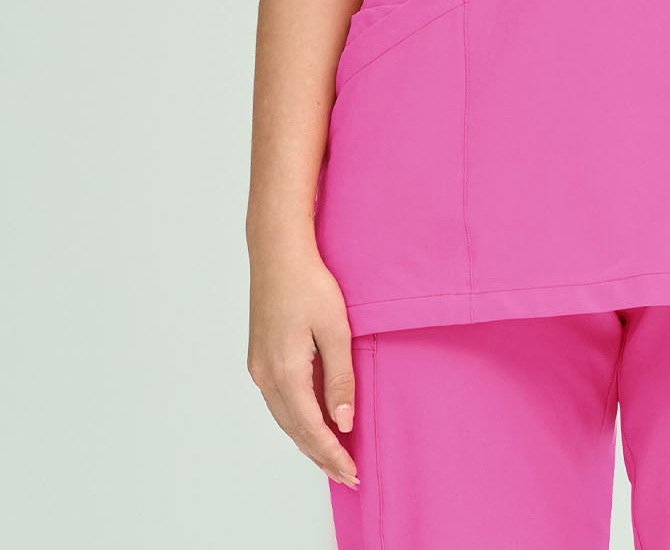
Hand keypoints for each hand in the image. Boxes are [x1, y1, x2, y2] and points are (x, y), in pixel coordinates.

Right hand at [246, 236, 359, 488]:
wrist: (277, 253)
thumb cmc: (308, 283)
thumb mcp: (335, 329)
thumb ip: (340, 379)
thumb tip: (343, 423)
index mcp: (285, 372)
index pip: (310, 428)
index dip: (331, 454)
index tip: (351, 472)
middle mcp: (266, 376)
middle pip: (294, 430)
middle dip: (320, 455)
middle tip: (346, 475)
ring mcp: (259, 368)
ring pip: (284, 418)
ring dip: (307, 440)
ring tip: (332, 458)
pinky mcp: (259, 358)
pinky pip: (278, 402)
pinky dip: (296, 420)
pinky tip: (311, 423)